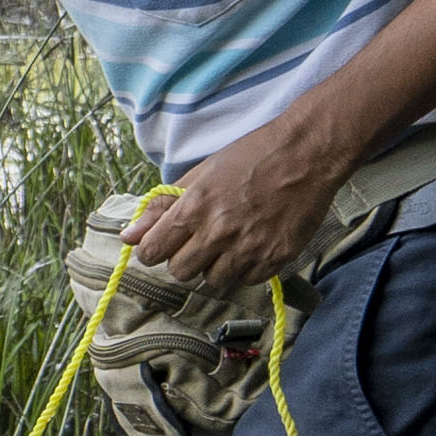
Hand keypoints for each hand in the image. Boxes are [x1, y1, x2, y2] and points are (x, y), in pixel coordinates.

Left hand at [119, 110, 361, 287]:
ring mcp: (248, 249)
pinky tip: (252, 245)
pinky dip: (245, 269)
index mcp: (194, 207)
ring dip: (215, 267)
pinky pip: (246, 281)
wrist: (307, 153)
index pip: (152, 251)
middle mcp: (218, 232)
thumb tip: (128, 236)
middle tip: (200, 242)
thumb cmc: (252, 156)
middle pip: (180, 272)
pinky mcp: (274, 259)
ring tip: (230, 242)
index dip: (153, 250)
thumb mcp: (201, 173)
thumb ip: (163, 207)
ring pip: (213, 282)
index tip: (162, 245)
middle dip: (184, 260)